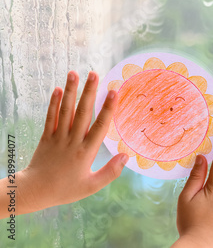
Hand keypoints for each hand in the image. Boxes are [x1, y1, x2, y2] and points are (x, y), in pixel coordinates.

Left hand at [2, 71, 128, 217]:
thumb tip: (126, 156)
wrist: (34, 191)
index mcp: (85, 152)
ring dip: (70, 91)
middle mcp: (72, 140)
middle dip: (89, 92)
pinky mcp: (46, 137)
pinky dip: (53, 103)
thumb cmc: (65, 190)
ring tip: (74, 73)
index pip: (99, 126)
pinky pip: (50, 117)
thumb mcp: (91, 186)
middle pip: (82, 112)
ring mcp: (58, 137)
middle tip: (94, 74)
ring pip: (65, 110)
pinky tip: (57, 89)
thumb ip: (110, 172)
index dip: (107, 108)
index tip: (113, 92)